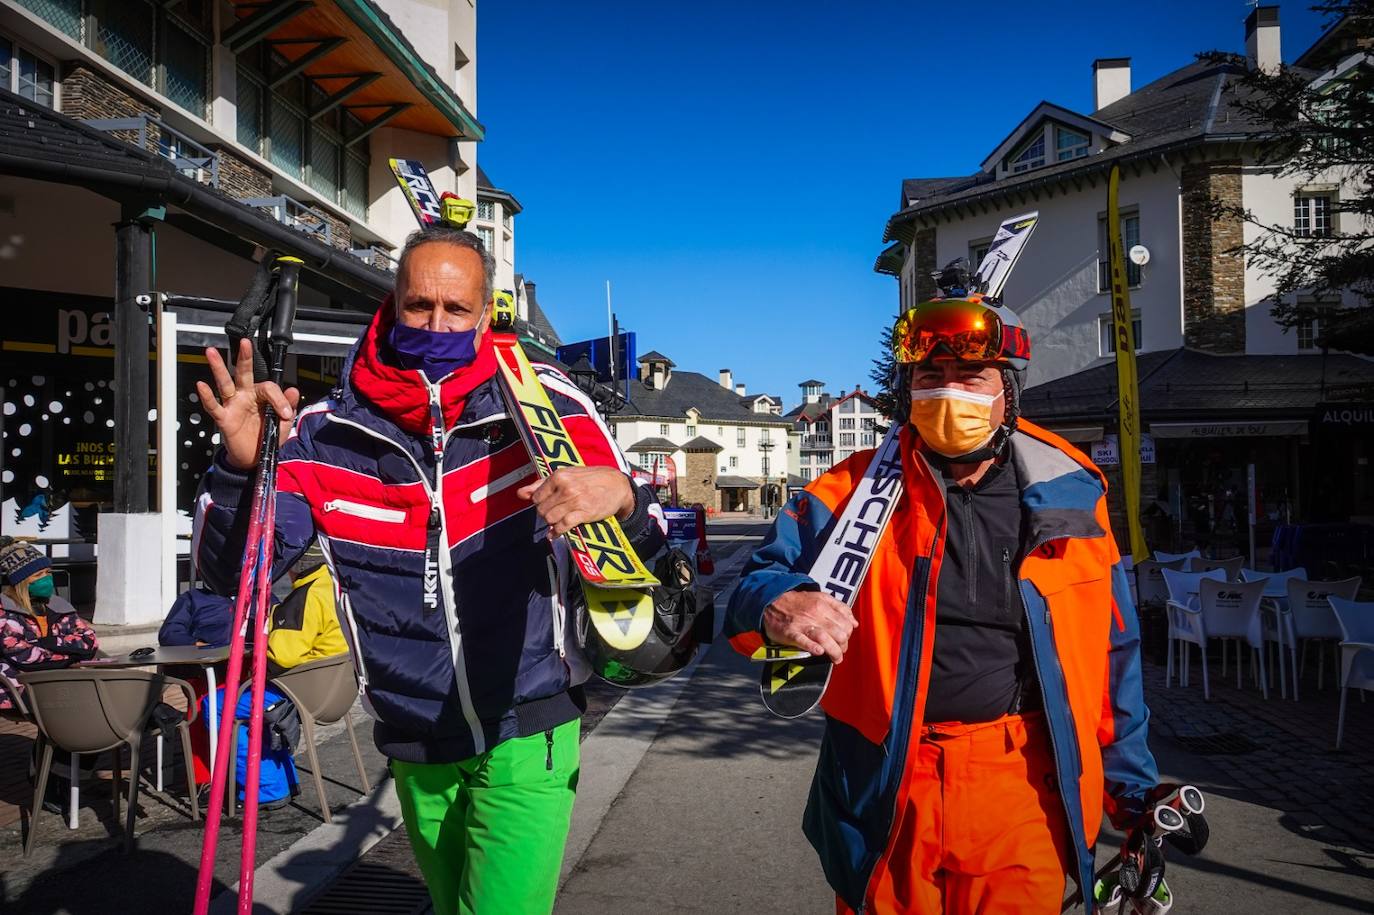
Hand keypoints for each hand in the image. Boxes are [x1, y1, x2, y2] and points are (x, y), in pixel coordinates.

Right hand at [197, 339, 299, 470]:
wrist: (254, 458)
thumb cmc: (266, 437)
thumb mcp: (283, 423)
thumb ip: (288, 407)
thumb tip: (293, 390)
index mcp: (261, 396)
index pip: (268, 387)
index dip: (278, 399)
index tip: (285, 413)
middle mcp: (246, 396)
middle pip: (244, 373)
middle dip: (244, 357)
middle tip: (245, 342)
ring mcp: (233, 405)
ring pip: (225, 383)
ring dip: (218, 368)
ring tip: (211, 353)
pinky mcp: (224, 418)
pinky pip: (214, 406)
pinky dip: (207, 396)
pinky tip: (201, 385)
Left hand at [516, 466, 634, 537]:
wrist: (617, 485)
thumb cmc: (592, 479)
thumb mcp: (567, 475)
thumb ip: (542, 484)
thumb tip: (521, 493)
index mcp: (559, 476)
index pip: (536, 497)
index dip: (540, 503)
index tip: (548, 505)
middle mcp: (566, 488)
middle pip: (542, 510)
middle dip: (546, 514)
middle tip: (554, 513)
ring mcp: (575, 501)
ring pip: (550, 519)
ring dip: (552, 523)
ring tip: (557, 521)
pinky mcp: (583, 513)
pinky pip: (563, 526)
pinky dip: (557, 532)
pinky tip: (556, 533)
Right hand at [763, 589, 856, 663]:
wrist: (771, 600)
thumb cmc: (797, 601)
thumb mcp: (820, 597)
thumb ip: (839, 607)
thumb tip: (854, 622)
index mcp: (823, 605)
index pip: (845, 623)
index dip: (848, 634)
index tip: (845, 639)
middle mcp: (814, 614)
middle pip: (838, 633)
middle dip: (843, 646)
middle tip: (840, 651)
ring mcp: (802, 623)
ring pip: (825, 638)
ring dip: (834, 651)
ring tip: (836, 658)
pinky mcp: (790, 632)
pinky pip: (803, 641)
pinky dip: (812, 647)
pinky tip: (819, 652)